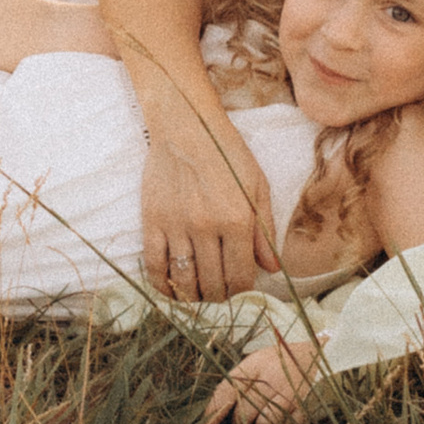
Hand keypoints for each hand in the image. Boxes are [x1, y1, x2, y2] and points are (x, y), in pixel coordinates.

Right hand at [141, 124, 280, 300]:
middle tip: (220, 292)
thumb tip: (271, 269)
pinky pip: (154, 266)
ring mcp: (177, 226)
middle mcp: (206, 227)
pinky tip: (172, 288)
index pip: (240, 277)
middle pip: (212, 284)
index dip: (241, 292)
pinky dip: (162, 285)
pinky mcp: (152, 221)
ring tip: (199, 293)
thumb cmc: (227, 153)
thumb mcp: (257, 185)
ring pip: (184, 281)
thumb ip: (265, 230)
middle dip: (219, 296)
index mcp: (237, 219)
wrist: (186, 126)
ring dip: (193, 296)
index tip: (239, 289)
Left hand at [200, 334, 320, 423]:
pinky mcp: (306, 409)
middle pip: (242, 417)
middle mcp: (271, 379)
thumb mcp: (255, 363)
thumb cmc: (279, 362)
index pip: (226, 392)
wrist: (319, 354)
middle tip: (247, 419)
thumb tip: (212, 419)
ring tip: (268, 416)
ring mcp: (290, 395)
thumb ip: (233, 386)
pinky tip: (286, 419)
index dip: (212, 415)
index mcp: (254, 364)